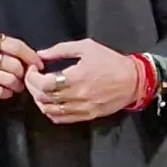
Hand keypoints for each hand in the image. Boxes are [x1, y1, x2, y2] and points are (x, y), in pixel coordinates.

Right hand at [0, 31, 40, 99]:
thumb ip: (2, 45)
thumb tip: (28, 57)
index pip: (17, 47)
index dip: (31, 56)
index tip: (39, 64)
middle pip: (15, 66)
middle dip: (25, 74)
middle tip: (27, 77)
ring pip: (8, 80)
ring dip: (18, 85)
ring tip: (18, 86)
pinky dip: (7, 93)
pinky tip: (7, 91)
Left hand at [24, 40, 144, 123]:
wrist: (134, 80)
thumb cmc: (111, 61)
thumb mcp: (87, 47)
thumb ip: (61, 50)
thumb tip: (41, 54)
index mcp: (77, 77)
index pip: (44, 84)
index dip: (32, 77)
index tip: (33, 69)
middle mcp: (78, 95)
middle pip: (43, 98)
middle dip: (32, 87)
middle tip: (33, 78)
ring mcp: (82, 108)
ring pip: (49, 110)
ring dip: (40, 100)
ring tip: (40, 89)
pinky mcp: (87, 116)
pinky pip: (61, 119)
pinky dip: (50, 112)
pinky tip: (51, 102)